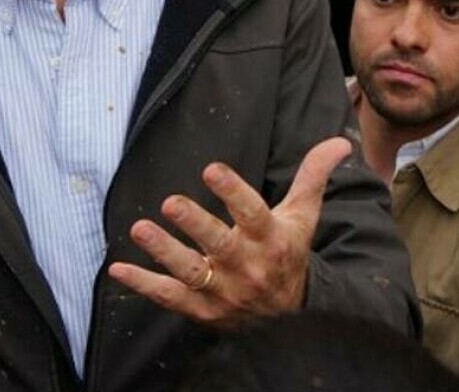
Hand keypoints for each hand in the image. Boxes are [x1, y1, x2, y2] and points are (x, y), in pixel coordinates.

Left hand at [108, 136, 349, 324]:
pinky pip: (169, 297)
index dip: (232, 192)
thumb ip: (313, 176)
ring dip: (164, 251)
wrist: (288, 317)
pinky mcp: (202, 309)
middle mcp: (246, 267)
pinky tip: (118, 269)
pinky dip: (143, 285)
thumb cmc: (288, 254)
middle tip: (170, 202)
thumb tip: (339, 142)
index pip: (252, 213)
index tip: (211, 169)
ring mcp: (222, 291)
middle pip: (219, 244)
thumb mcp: (302, 216)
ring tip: (140, 229)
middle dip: (195, 224)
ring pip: (190, 272)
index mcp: (270, 240)